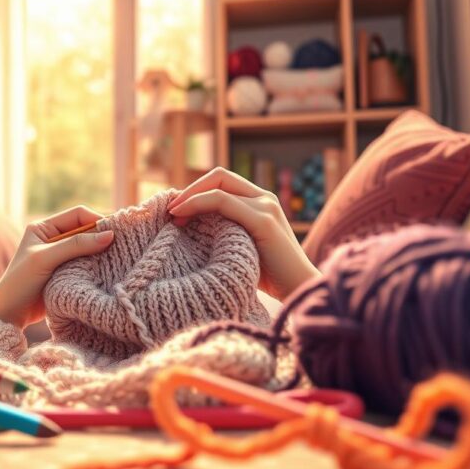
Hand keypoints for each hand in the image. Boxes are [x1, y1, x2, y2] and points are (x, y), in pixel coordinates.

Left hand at [0, 206, 114, 327]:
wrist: (9, 316)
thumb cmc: (21, 283)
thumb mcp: (46, 258)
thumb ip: (76, 245)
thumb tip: (109, 235)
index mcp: (44, 227)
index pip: (78, 215)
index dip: (98, 220)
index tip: (115, 232)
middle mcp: (53, 239)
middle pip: (86, 230)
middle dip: (102, 236)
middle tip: (122, 245)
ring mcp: (61, 257)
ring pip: (89, 248)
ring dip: (101, 252)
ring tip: (118, 258)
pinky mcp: (66, 273)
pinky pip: (87, 264)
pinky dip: (97, 265)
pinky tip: (108, 270)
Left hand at [167, 167, 319, 300]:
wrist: (300, 291)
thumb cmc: (270, 277)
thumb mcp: (242, 247)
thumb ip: (226, 233)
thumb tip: (191, 232)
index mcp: (261, 202)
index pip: (222, 182)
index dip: (196, 190)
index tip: (175, 210)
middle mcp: (265, 198)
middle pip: (219, 176)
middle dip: (190, 189)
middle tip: (169, 209)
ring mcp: (265, 207)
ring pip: (218, 186)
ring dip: (189, 196)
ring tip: (171, 215)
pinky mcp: (263, 220)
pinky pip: (221, 201)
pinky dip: (196, 204)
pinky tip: (180, 216)